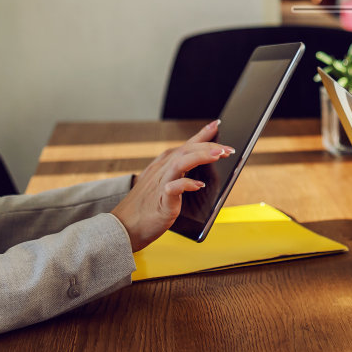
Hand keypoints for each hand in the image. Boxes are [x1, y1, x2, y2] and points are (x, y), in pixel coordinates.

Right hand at [110, 122, 231, 250]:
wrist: (123, 227)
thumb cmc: (145, 207)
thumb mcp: (163, 184)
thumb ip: (178, 173)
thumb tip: (201, 167)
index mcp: (163, 165)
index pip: (185, 145)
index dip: (202, 135)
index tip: (217, 124)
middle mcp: (161, 170)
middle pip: (186, 150)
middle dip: (208, 146)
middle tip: (228, 148)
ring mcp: (160, 184)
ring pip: (181, 162)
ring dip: (200, 156)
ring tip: (218, 155)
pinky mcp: (161, 201)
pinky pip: (173, 188)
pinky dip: (187, 184)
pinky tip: (198, 185)